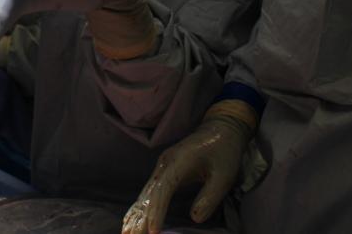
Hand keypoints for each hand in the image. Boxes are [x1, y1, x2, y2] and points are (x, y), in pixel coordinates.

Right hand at [121, 102, 255, 233]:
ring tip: (126, 231)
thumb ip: (210, 197)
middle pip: (148, 193)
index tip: (153, 232)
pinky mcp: (164, 171)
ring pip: (145, 192)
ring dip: (136, 212)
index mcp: (178, 163)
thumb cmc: (224, 152)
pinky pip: (149, 190)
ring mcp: (162, 167)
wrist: (220, 129)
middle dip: (139, 217)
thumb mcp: (224, 176)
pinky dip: (140, 205)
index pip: (163, 190)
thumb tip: (194, 219)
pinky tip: (133, 217)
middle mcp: (164, 164)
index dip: (157, 212)